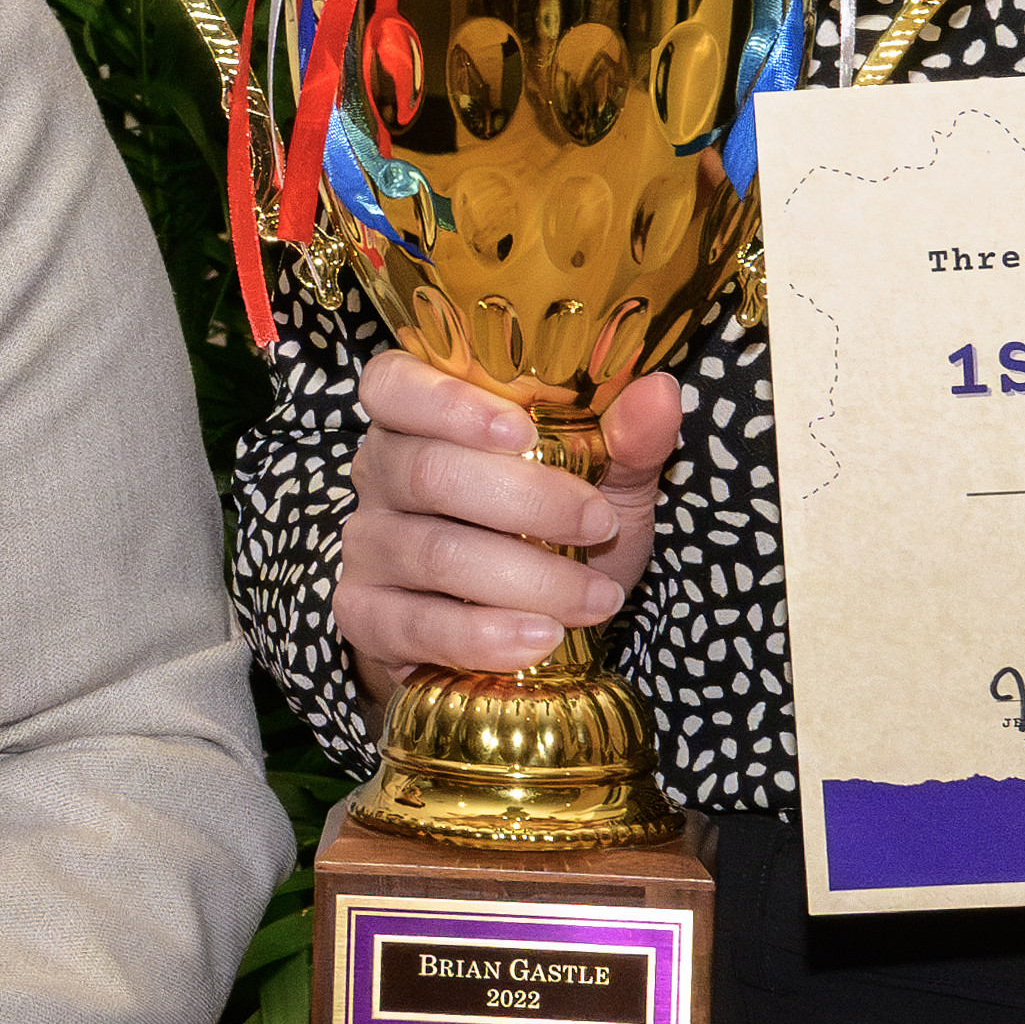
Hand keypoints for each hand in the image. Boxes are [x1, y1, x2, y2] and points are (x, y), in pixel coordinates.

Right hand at [335, 357, 678, 678]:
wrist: (520, 632)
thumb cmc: (553, 536)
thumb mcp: (602, 484)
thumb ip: (627, 440)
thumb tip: (659, 392)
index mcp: (419, 418)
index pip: (395, 383)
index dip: (447, 401)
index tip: (523, 429)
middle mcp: (380, 474)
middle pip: (428, 472)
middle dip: (527, 501)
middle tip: (598, 526)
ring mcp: (366, 546)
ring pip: (433, 553)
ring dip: (526, 579)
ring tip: (594, 599)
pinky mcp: (365, 616)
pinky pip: (416, 624)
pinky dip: (484, 635)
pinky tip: (541, 639)